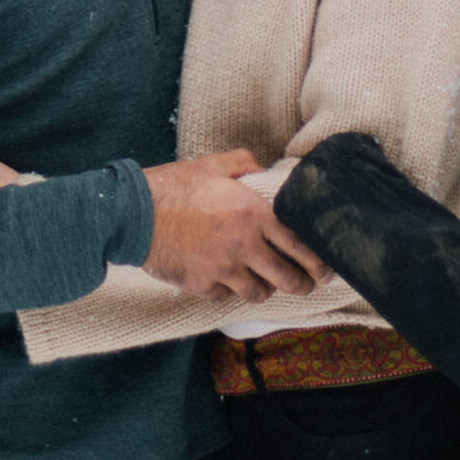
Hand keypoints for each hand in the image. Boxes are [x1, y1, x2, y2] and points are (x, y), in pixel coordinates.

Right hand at [141, 149, 332, 301]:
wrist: (133, 215)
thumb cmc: (171, 187)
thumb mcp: (211, 165)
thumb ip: (243, 163)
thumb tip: (262, 169)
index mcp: (253, 213)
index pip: (299, 244)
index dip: (318, 261)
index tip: (325, 267)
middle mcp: (243, 245)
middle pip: (288, 278)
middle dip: (302, 284)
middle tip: (306, 283)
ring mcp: (223, 270)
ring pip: (259, 293)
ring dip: (267, 288)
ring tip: (267, 281)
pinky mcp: (203, 285)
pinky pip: (227, 296)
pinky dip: (231, 290)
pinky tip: (228, 278)